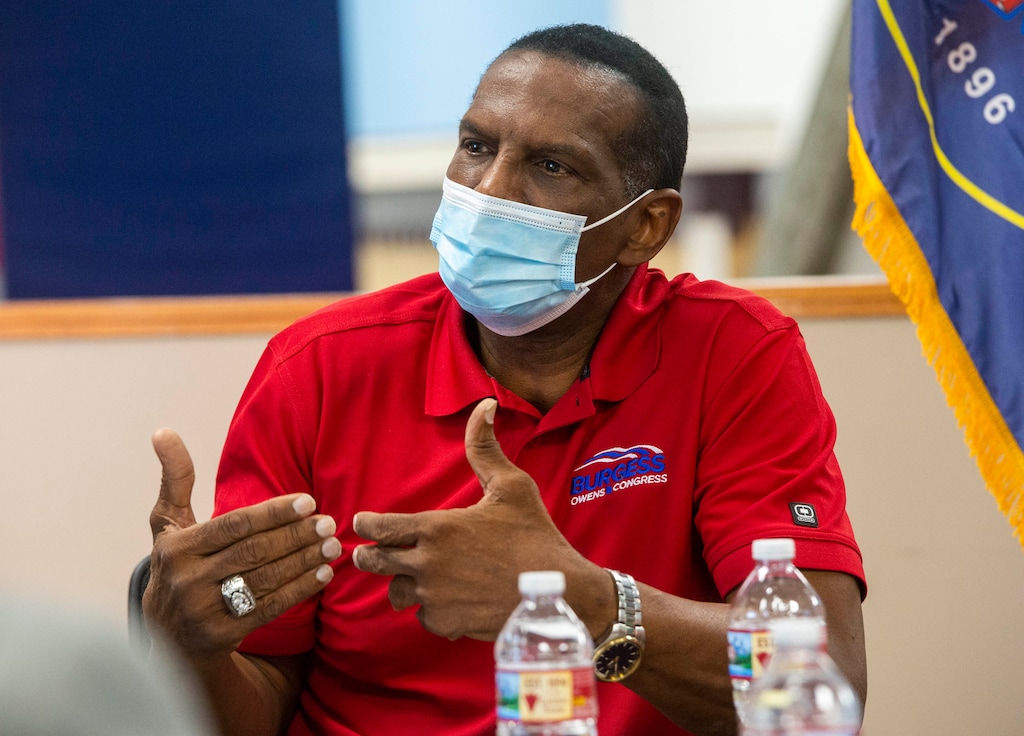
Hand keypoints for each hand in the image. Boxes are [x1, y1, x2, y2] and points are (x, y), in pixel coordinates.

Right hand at [144, 428, 342, 660]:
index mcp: (177, 548)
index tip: (308, 501)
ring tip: (332, 545)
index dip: (273, 513)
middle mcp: (186, 580)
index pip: (234, 526)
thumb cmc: (176, 566)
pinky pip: (268, 608)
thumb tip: (163, 431)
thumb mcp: (167, 525)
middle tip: (328, 522)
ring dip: (304, 561)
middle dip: (295, 536)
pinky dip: (299, 589)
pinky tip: (323, 573)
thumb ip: (175, 480)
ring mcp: (202, 611)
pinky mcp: (220, 636)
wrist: (165, 638)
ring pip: (264, 580)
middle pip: (253, 552)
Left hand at [352, 399, 602, 640]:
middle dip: (366, 556)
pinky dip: (431, 610)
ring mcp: (435, 597)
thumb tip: (485, 405)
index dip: (366, 524)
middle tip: (364, 554)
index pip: (379, 527)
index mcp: (436, 528)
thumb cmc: (535, 536)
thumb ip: (485, 448)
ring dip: (401, 584)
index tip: (363, 522)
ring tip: (409, 579)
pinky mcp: (448, 623)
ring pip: (398, 592)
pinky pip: (424, 617)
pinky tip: (446, 601)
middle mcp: (427, 564)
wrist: (559, 593)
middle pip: (374, 562)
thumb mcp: (512, 486)